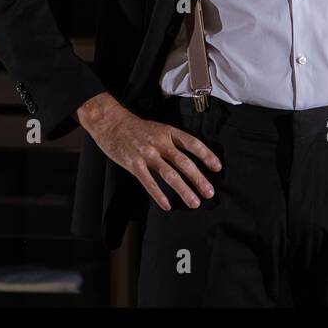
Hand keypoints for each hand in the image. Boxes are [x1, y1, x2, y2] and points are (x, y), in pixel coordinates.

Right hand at [76, 93, 220, 211]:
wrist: (110, 122)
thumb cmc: (136, 128)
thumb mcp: (158, 128)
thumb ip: (172, 142)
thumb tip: (190, 159)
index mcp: (169, 132)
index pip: (192, 144)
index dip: (206, 155)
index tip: (217, 167)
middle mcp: (160, 142)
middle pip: (184, 162)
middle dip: (199, 179)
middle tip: (209, 193)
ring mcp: (147, 153)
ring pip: (170, 174)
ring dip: (184, 190)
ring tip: (194, 202)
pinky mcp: (133, 164)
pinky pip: (149, 182)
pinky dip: (159, 195)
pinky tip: (167, 205)